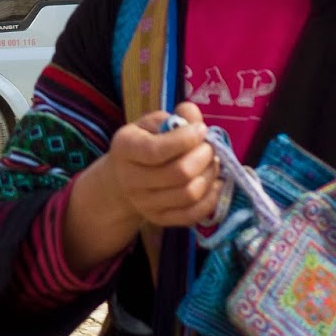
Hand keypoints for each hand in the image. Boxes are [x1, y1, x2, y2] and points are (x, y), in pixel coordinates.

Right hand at [99, 102, 221, 228]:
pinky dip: (211, 197)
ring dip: (210, 175)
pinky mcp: (160, 219)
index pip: (157, 150)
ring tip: (212, 163)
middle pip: (179, 173)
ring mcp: (145, 203)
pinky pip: (193, 214)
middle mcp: (131, 180)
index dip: (186, 139)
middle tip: (210, 147)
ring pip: (190, 193)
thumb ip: (175, 117)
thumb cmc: (143, 144)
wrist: (123, 179)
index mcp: (125, 149)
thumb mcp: (151, 124)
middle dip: (204, 157)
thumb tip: (193, 116)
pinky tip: (212, 182)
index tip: (201, 130)